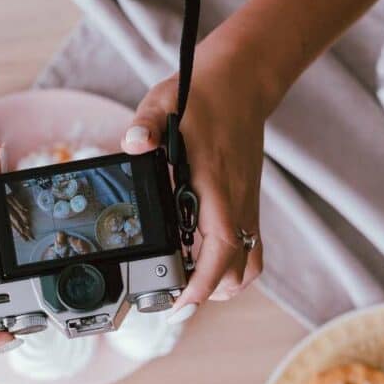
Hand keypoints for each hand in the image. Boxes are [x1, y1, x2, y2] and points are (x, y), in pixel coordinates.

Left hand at [121, 60, 265, 322]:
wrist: (243, 79)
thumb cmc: (202, 93)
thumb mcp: (162, 103)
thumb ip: (145, 126)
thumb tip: (133, 144)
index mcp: (218, 187)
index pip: (219, 252)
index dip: (201, 286)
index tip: (180, 303)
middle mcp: (238, 202)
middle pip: (237, 272)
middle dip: (208, 293)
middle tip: (175, 296)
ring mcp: (248, 205)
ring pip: (250, 265)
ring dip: (226, 283)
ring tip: (193, 284)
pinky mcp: (249, 202)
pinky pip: (250, 247)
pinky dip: (233, 264)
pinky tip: (204, 256)